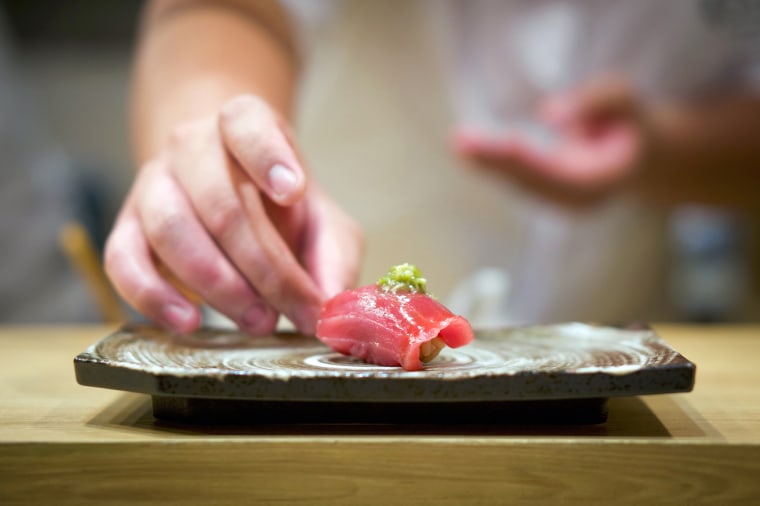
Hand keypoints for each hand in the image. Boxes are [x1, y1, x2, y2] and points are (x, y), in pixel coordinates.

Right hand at [105, 94, 362, 335]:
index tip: (295, 192)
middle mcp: (191, 147)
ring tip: (258, 321)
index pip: (246, 122)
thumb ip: (335, 259)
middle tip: (290, 310)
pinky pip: (122, 260)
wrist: (227, 195)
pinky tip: (188, 322)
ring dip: (217, 285)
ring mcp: (153, 185)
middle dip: (261, 266)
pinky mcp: (126, 228)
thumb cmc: (281, 210)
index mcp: (244, 126)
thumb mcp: (324, 222)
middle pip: (218, 200)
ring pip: (171, 229)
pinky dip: (152, 296)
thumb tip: (331, 310)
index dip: (268, 155)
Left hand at [453, 77, 652, 206]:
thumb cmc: (630, 120)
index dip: (530, 160)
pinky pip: (518, 181)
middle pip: (533, 182)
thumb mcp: (624, 98)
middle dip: (497, 162)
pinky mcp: (549, 197)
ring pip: (521, 184)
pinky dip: (493, 164)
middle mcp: (582, 200)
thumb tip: (547, 114)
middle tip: (461, 142)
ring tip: (459, 142)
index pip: (560, 174)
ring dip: (487, 164)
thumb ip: (595, 101)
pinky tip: (467, 148)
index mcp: (605, 180)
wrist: (640, 155)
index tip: (505, 143)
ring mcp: (565, 204)